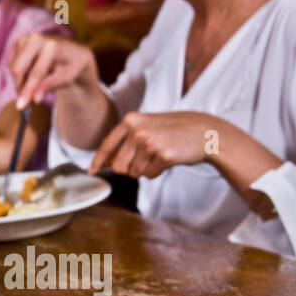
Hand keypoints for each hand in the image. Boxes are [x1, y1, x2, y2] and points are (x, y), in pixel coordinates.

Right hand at [8, 31, 97, 109]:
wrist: (73, 51)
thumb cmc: (72, 66)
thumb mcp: (65, 78)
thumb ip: (48, 86)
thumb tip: (34, 99)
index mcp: (52, 46)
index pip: (35, 73)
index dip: (28, 91)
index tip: (21, 106)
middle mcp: (36, 38)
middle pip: (17, 69)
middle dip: (20, 86)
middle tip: (25, 101)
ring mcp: (25, 38)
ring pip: (13, 68)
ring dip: (22, 79)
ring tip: (40, 80)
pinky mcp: (18, 41)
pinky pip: (11, 63)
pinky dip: (20, 72)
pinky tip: (33, 71)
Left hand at [89, 111, 216, 178]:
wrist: (204, 131)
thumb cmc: (174, 131)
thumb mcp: (147, 127)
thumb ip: (127, 141)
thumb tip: (108, 162)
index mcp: (130, 120)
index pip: (107, 144)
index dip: (98, 161)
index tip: (91, 171)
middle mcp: (137, 130)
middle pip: (119, 165)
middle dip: (129, 169)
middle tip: (145, 161)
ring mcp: (149, 142)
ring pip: (134, 172)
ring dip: (145, 170)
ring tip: (159, 156)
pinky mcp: (162, 154)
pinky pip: (150, 175)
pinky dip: (157, 172)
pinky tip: (168, 159)